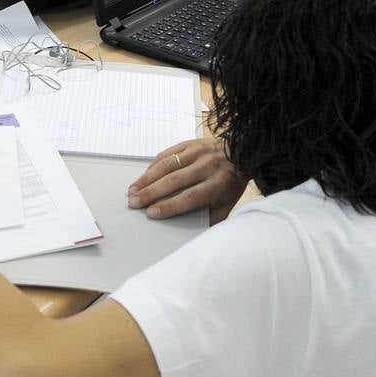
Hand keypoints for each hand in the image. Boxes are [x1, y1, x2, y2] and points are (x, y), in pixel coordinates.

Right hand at [128, 137, 247, 221]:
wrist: (243, 152)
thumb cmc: (231, 183)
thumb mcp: (228, 204)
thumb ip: (211, 218)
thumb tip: (192, 234)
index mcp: (219, 183)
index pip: (191, 196)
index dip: (171, 205)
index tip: (152, 213)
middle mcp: (207, 166)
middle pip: (175, 180)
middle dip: (152, 192)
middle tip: (134, 203)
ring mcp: (198, 152)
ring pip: (168, 165)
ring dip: (147, 178)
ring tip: (132, 191)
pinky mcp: (190, 143)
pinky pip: (167, 153)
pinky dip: (153, 165)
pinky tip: (143, 177)